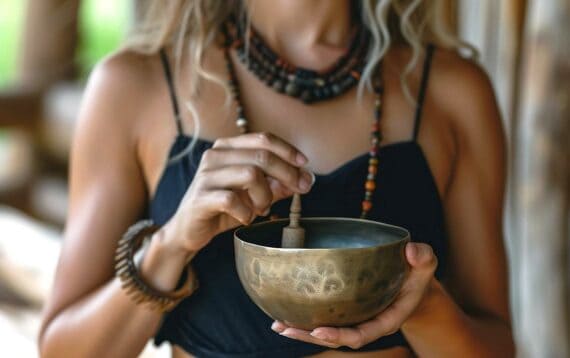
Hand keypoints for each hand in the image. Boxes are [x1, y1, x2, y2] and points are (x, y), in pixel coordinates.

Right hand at [161, 132, 314, 255]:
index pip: (264, 139)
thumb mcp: (255, 194)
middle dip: (287, 174)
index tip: (305, 166)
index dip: (288, 151)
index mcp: (228, 147)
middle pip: (262, 156)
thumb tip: (305, 179)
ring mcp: (206, 176)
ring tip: (262, 209)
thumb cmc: (223, 208)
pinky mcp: (200, 198)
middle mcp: (215, 156)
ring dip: (265, 196)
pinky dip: (246, 212)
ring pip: (251, 175)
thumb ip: (277, 185)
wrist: (189, 229)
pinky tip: (246, 218)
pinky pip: (233, 200)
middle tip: (298, 190)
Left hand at [271, 242, 437, 348]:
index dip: (340, 335)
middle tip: (287, 328)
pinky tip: (283, 315)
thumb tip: (412, 251)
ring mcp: (355, 318)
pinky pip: (323, 318)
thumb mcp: (425, 263)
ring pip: (326, 331)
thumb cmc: (416, 272)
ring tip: (278, 325)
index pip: (362, 334)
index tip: (319, 331)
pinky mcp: (345, 310)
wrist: (411, 279)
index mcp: (386, 319)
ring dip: (301, 331)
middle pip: (337, 337)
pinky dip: (303, 319)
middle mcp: (368, 322)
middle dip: (310, 336)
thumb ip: (423, 257)